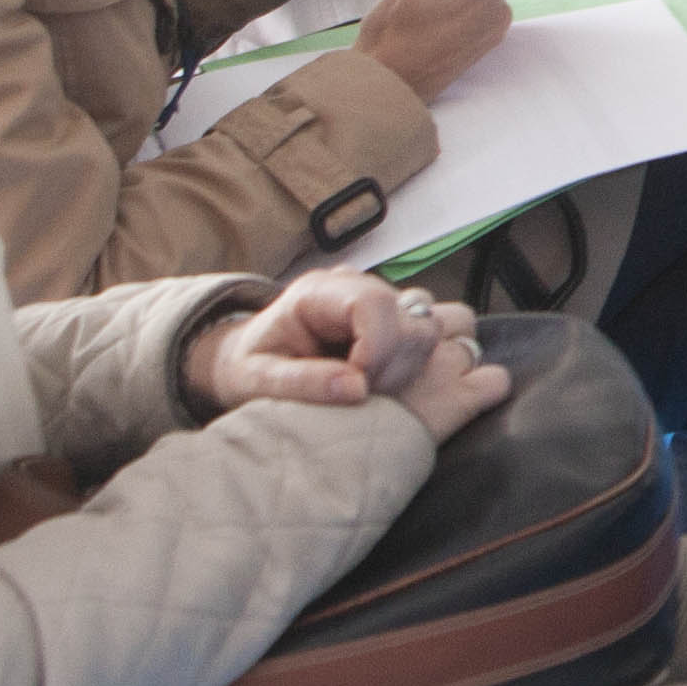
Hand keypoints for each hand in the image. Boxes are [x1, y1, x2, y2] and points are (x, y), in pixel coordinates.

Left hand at [190, 271, 501, 442]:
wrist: (248, 360)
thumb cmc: (248, 369)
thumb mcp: (255, 381)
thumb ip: (302, 383)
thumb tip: (357, 389)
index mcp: (320, 292)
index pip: (374, 304)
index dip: (378, 348)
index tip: (360, 388)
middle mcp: (360, 288)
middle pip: (414, 317)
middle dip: (395, 366)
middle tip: (362, 397)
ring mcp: (387, 302)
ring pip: (436, 323)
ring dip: (415, 365)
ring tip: (378, 391)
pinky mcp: (401, 321)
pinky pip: (438, 333)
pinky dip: (424, 363)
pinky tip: (392, 384)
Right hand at [350, 0, 511, 98]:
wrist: (388, 79)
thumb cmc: (393, 29)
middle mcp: (500, 12)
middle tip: (425, 0)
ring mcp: (496, 32)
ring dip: (456, 0)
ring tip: (426, 17)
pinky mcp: (486, 46)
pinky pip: (478, 17)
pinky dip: (459, 18)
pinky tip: (433, 30)